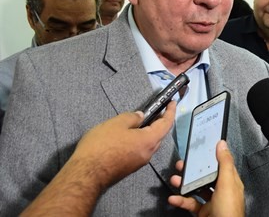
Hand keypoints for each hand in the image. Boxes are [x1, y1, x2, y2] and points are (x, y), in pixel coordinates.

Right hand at [21, 103, 176, 215]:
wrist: (86, 174)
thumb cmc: (101, 146)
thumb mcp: (116, 124)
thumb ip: (132, 118)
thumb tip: (141, 117)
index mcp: (149, 141)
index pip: (166, 124)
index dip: (171, 112)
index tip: (173, 103)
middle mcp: (148, 153)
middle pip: (159, 135)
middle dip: (160, 122)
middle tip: (156, 110)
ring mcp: (139, 162)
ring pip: (149, 144)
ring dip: (148, 132)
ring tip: (140, 121)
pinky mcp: (130, 167)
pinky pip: (140, 150)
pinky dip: (139, 140)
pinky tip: (129, 135)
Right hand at [168, 140, 244, 216]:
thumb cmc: (229, 210)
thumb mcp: (227, 183)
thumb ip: (224, 163)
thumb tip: (222, 144)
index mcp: (231, 182)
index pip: (222, 164)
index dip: (211, 156)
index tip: (199, 150)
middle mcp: (222, 191)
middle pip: (206, 176)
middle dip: (193, 170)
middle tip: (181, 165)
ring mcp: (212, 203)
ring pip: (196, 189)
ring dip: (184, 184)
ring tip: (174, 179)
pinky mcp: (203, 213)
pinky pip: (191, 203)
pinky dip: (181, 200)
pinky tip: (173, 198)